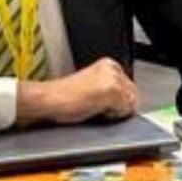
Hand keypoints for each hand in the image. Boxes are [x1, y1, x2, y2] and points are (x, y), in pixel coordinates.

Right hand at [16, 57, 137, 125]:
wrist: (48, 99)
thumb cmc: (63, 96)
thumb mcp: (91, 86)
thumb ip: (110, 89)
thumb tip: (128, 103)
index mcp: (108, 64)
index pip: (130, 88)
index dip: (119, 102)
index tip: (103, 104)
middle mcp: (113, 68)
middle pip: (133, 96)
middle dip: (119, 106)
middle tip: (96, 107)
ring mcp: (113, 78)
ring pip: (130, 104)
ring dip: (115, 111)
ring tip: (93, 107)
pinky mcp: (111, 90)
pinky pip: (124, 110)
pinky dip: (112, 116)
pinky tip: (94, 110)